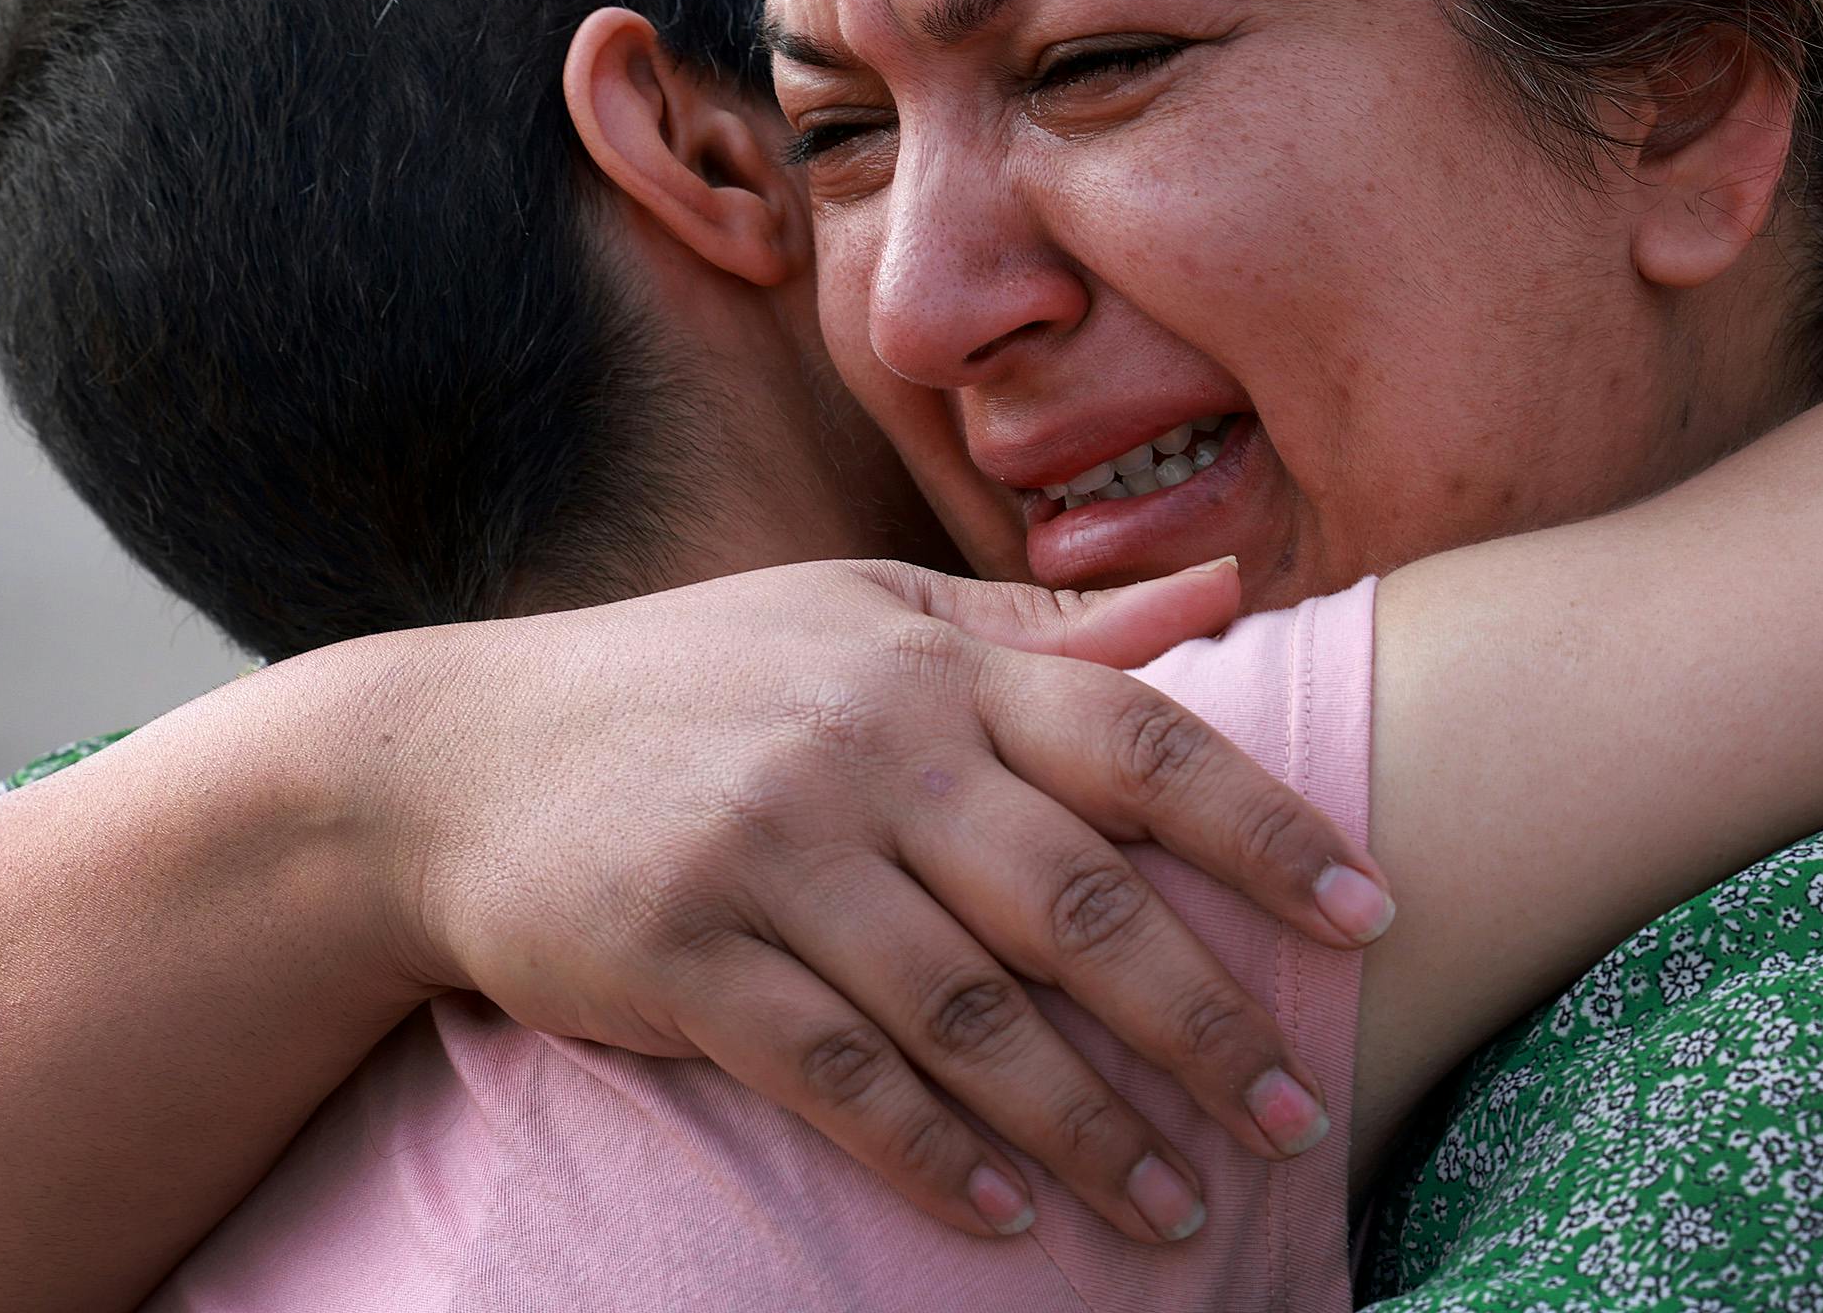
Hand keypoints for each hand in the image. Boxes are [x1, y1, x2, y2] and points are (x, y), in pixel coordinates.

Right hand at [357, 557, 1393, 1244]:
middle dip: (1203, 1021)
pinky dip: (930, 1155)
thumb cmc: (696, 680)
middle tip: (1300, 1113)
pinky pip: (834, 1077)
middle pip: (1075, 902)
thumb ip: (1039, 631)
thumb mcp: (859, 617)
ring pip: (967, 1015)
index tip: (1371, 914)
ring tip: (1180, 1212)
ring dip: (1087, 1128)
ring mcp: (768, 858)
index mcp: (928, 667)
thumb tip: (1226, 600)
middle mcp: (863, 753)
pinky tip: (1006, 1222)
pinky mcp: (680, 961)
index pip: (1135, 740)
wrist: (451, 755)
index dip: (1266, 828)